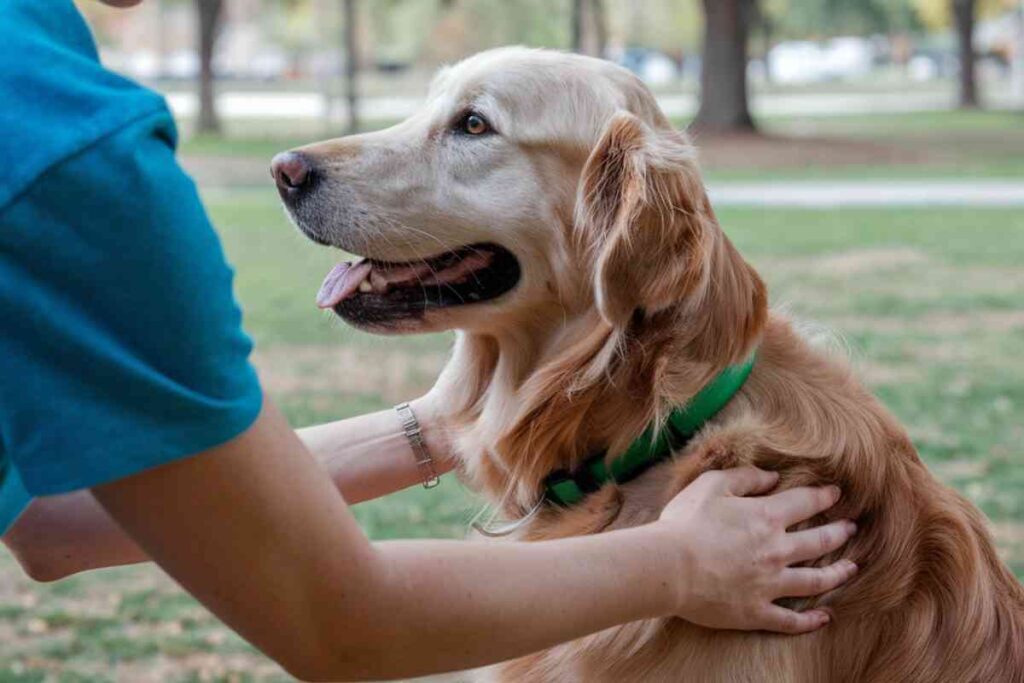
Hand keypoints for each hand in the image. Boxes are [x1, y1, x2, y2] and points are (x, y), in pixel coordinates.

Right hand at [655, 467, 856, 633]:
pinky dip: (811, 621)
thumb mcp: (712, 485)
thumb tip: (772, 477)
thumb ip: (746, 477)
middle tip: (852, 528)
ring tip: (851, 568)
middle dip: (839, 532)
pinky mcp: (757, 612)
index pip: (806, 503)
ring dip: (838, 573)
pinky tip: (825, 617)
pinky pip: (791, 620)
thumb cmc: (686, 522)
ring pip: (815, 581)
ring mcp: (770, 585)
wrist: (668, 567)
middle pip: (820, 541)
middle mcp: (777, 551)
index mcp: (767, 517)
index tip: (836, 493)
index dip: (824, 496)